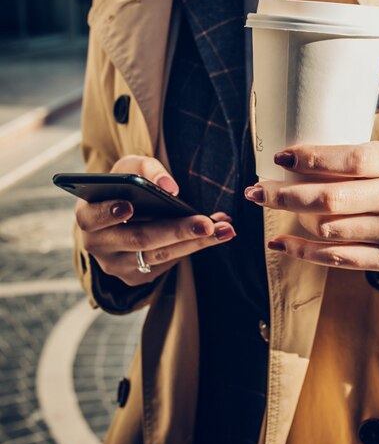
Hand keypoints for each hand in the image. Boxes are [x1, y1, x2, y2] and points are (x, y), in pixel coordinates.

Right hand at [75, 155, 235, 285]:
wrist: (121, 213)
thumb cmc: (125, 186)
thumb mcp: (129, 168)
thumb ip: (146, 169)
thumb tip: (169, 186)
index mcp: (87, 216)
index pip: (92, 218)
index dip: (108, 212)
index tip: (129, 206)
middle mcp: (98, 245)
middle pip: (139, 239)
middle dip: (177, 230)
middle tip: (207, 223)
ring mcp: (117, 265)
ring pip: (160, 255)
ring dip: (196, 242)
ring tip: (225, 229)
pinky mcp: (137, 276)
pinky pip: (168, 263)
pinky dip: (195, 246)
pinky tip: (217, 233)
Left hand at [244, 142, 378, 274]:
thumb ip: (354, 160)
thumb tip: (293, 159)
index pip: (351, 160)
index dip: (312, 158)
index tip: (280, 157)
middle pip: (331, 198)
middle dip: (285, 194)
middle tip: (256, 190)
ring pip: (329, 229)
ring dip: (290, 219)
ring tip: (267, 205)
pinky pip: (337, 258)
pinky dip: (303, 251)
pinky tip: (281, 242)